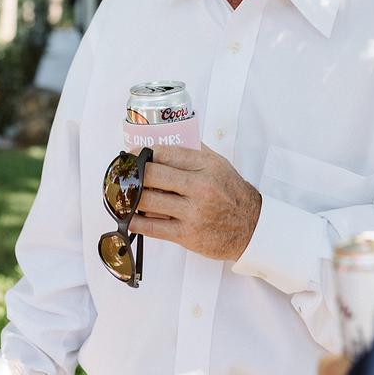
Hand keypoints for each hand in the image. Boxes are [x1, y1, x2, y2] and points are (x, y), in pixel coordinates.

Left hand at [129, 144, 261, 260]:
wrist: (251, 227)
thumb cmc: (232, 193)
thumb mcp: (220, 164)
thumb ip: (195, 151)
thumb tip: (167, 140)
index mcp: (206, 166)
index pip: (165, 153)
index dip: (143, 153)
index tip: (132, 155)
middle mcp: (200, 188)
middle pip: (152, 175)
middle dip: (132, 173)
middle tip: (123, 173)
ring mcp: (192, 212)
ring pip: (148, 201)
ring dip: (130, 197)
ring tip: (122, 193)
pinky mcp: (186, 234)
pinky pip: (152, 228)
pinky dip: (135, 221)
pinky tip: (128, 216)